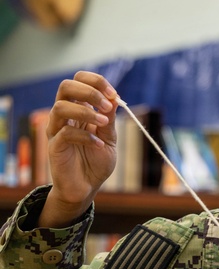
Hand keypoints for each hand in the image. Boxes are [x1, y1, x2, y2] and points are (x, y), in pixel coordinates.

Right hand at [39, 71, 118, 227]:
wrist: (86, 187)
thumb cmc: (96, 161)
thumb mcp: (109, 138)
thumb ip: (109, 119)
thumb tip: (114, 98)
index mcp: (78, 109)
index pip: (79, 81)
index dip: (96, 82)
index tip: (114, 95)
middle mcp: (64, 116)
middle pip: (65, 86)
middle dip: (89, 91)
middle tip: (107, 105)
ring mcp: (57, 130)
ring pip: (61, 107)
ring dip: (86, 111)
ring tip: (104, 123)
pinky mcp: (55, 146)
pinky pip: (65, 133)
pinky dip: (85, 136)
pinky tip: (98, 144)